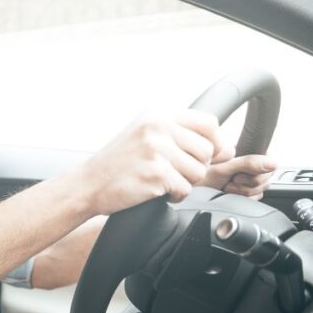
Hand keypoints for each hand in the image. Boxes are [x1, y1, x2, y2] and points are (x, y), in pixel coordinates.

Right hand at [78, 110, 225, 215]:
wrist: (86, 184)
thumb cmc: (117, 163)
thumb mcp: (143, 134)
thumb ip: (179, 135)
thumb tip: (226, 148)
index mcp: (157, 115)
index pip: (208, 123)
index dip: (217, 142)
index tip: (211, 156)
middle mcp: (158, 128)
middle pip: (206, 151)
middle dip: (196, 167)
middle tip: (173, 173)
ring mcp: (156, 150)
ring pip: (198, 172)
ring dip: (184, 183)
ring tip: (161, 182)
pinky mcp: (156, 174)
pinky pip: (185, 189)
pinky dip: (175, 196)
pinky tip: (155, 192)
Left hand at [200, 146, 275, 198]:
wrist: (190, 190)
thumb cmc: (200, 175)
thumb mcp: (223, 168)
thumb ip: (248, 163)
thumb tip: (273, 163)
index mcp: (247, 152)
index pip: (269, 160)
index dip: (260, 170)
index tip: (241, 174)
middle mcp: (250, 164)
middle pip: (267, 177)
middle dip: (248, 183)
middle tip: (231, 181)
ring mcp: (249, 177)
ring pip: (262, 189)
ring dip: (243, 191)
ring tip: (227, 186)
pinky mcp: (246, 190)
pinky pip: (256, 197)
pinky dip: (243, 198)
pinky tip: (230, 194)